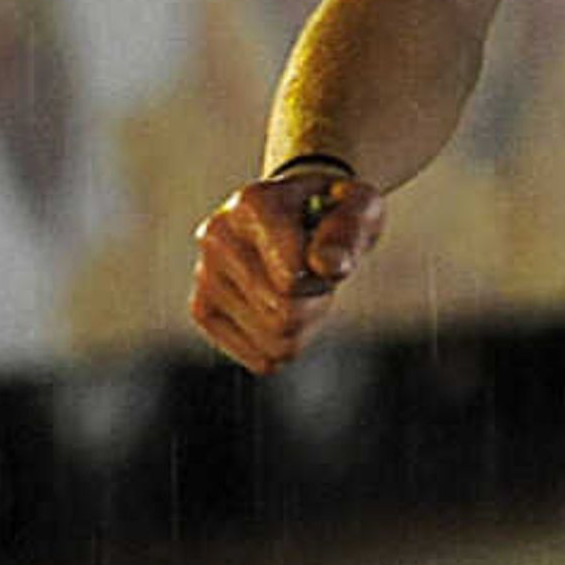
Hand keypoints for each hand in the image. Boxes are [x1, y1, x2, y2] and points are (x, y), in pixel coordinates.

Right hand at [189, 163, 385, 373]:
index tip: (330, 248)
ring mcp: (205, 276)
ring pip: (276, 342)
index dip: (327, 274)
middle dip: (317, 299)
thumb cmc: (335, 211)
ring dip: (307, 322)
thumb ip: (350, 231)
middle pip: (284, 314)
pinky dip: (287, 343)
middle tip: (318, 270)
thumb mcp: (361, 206)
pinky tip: (283, 306)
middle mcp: (217, 237)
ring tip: (301, 286)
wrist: (302, 212)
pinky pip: (263, 359)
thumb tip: (328, 266)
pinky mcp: (203, 310)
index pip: (291, 279)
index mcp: (253, 205)